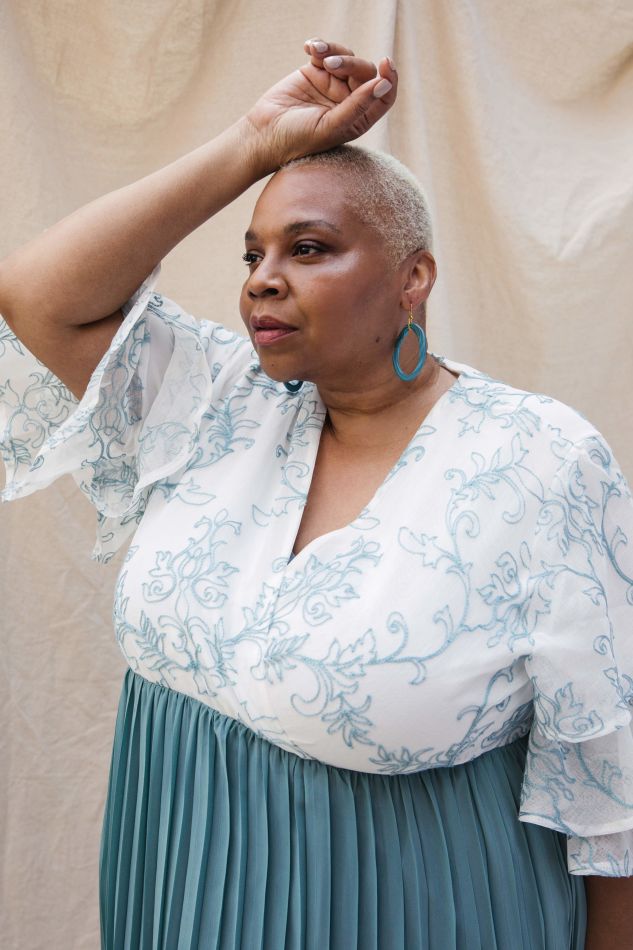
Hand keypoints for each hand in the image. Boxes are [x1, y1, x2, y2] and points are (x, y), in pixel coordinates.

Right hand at [244, 39, 396, 172]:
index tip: (385, 63)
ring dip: (334, 51)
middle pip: (365, 72)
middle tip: (331, 66)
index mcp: (359, 119)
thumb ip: (358, 105)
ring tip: (316, 54)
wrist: (265, 134)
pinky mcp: (315, 72)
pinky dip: (320, 46)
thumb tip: (384, 84)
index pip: (384, 96)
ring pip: (346, 57)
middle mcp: (349, 101)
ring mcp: (332, 85)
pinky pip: (326, 52)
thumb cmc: (299, 139)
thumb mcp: (331, 125)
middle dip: (351, 64)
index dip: (390, 78)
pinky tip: (309, 48)